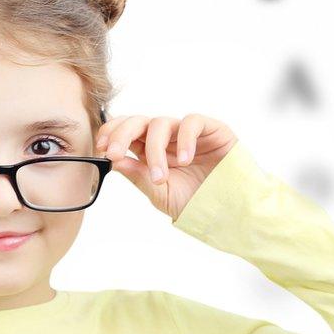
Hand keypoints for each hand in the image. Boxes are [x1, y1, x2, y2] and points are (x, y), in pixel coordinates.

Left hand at [95, 113, 238, 221]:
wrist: (232, 211)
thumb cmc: (197, 202)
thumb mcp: (161, 194)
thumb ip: (138, 177)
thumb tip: (115, 161)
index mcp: (150, 150)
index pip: (125, 131)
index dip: (111, 134)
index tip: (101, 150)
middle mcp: (167, 138)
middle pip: (138, 121)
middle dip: (120, 134)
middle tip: (113, 154)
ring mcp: (188, 133)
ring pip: (161, 123)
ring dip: (154, 150)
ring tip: (160, 176)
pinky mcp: (211, 129)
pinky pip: (192, 122)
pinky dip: (185, 139)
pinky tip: (184, 160)